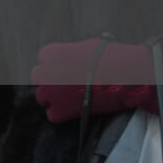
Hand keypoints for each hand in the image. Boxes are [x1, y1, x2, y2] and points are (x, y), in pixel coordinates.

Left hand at [31, 39, 157, 122]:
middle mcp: (44, 71)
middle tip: (66, 87)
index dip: (56, 67)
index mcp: (49, 53)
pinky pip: (53, 115)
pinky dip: (63, 115)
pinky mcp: (59, 109)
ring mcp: (49, 91)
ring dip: (54, 99)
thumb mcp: (85, 47)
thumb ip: (71, 54)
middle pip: (38, 79)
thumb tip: (73, 60)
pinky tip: (75, 112)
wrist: (124, 74)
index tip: (67, 72)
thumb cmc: (110, 57)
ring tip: (72, 100)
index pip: (44, 61)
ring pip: (42, 98)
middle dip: (50, 83)